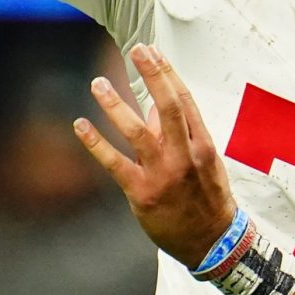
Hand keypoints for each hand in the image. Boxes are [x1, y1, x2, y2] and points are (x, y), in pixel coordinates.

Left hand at [75, 44, 238, 268]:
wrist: (213, 243)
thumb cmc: (208, 199)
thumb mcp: (204, 163)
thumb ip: (181, 134)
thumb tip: (156, 107)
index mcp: (203, 145)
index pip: (185, 101)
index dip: (168, 73)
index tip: (153, 51)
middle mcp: (185, 156)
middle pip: (169, 108)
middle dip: (153, 75)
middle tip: (137, 51)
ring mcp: (164, 175)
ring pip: (138, 133)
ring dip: (116, 105)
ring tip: (98, 83)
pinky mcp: (142, 193)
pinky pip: (115, 164)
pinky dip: (96, 143)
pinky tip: (80, 125)